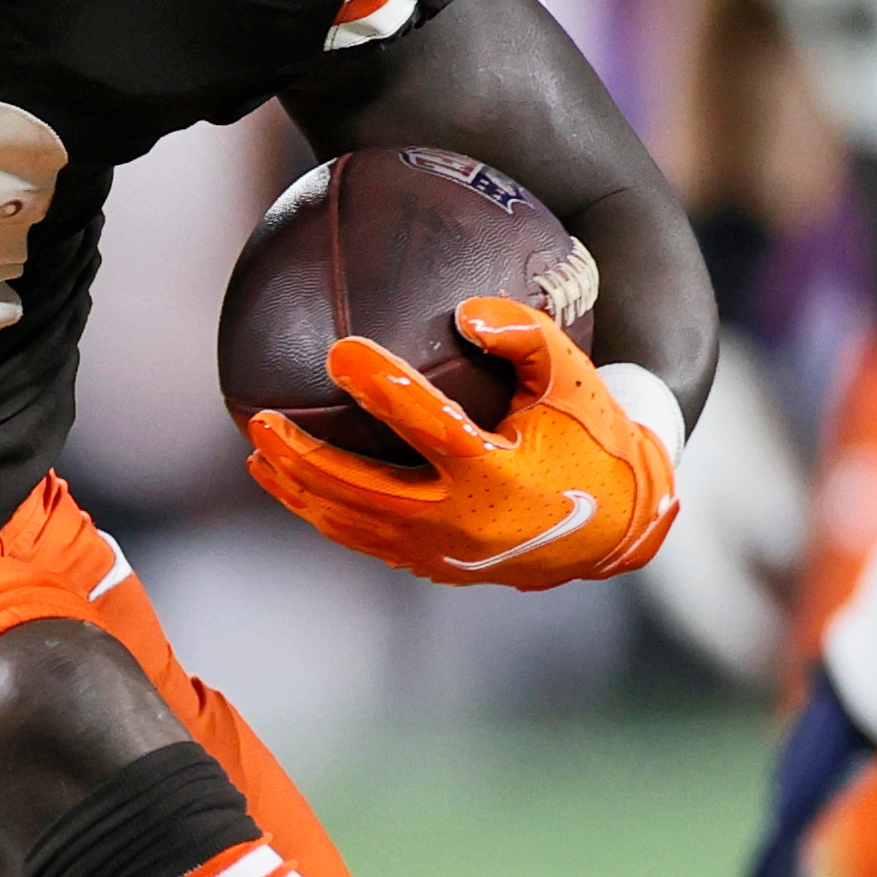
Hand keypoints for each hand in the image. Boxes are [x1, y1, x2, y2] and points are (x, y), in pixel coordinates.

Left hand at [243, 295, 680, 590]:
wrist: (616, 525)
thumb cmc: (591, 435)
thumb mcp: (573, 377)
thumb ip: (526, 335)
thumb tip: (467, 310)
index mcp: (498, 473)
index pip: (426, 425)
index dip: (380, 387)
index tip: (339, 351)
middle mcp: (463, 521)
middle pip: (362, 492)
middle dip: (304, 458)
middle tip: (262, 421)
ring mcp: (444, 552)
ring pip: (353, 525)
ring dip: (300, 492)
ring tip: (259, 455)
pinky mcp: (437, 566)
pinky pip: (367, 541)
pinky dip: (327, 515)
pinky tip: (296, 488)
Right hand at [743, 531, 876, 876]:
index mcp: (839, 736)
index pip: (800, 818)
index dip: (786, 871)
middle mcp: (825, 718)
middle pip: (789, 797)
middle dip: (782, 853)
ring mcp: (833, 694)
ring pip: (799, 767)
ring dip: (792, 815)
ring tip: (790, 859)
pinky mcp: (851, 676)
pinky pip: (817, 743)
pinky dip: (809, 780)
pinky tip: (823, 785)